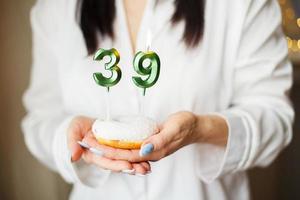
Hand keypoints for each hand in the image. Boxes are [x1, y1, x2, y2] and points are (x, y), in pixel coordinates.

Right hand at [67, 116, 150, 173]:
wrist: (85, 123)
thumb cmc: (78, 127)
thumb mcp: (72, 130)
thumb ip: (72, 143)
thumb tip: (74, 156)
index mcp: (92, 155)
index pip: (106, 161)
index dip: (116, 164)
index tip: (127, 165)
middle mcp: (103, 157)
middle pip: (118, 164)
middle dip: (131, 167)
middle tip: (143, 170)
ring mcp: (111, 154)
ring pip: (125, 161)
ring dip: (137, 166)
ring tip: (147, 168)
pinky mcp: (118, 149)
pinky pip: (128, 154)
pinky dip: (137, 158)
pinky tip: (148, 161)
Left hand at [99, 111, 227, 162]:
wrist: (195, 126)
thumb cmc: (185, 126)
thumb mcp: (174, 129)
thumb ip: (159, 140)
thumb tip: (143, 150)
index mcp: (154, 151)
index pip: (127, 155)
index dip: (110, 151)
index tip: (95, 145)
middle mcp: (149, 153)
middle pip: (123, 156)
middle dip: (105, 150)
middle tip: (87, 142)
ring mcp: (149, 149)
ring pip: (125, 152)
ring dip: (110, 148)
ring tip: (94, 141)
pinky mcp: (150, 144)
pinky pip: (131, 146)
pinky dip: (119, 144)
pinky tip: (111, 139)